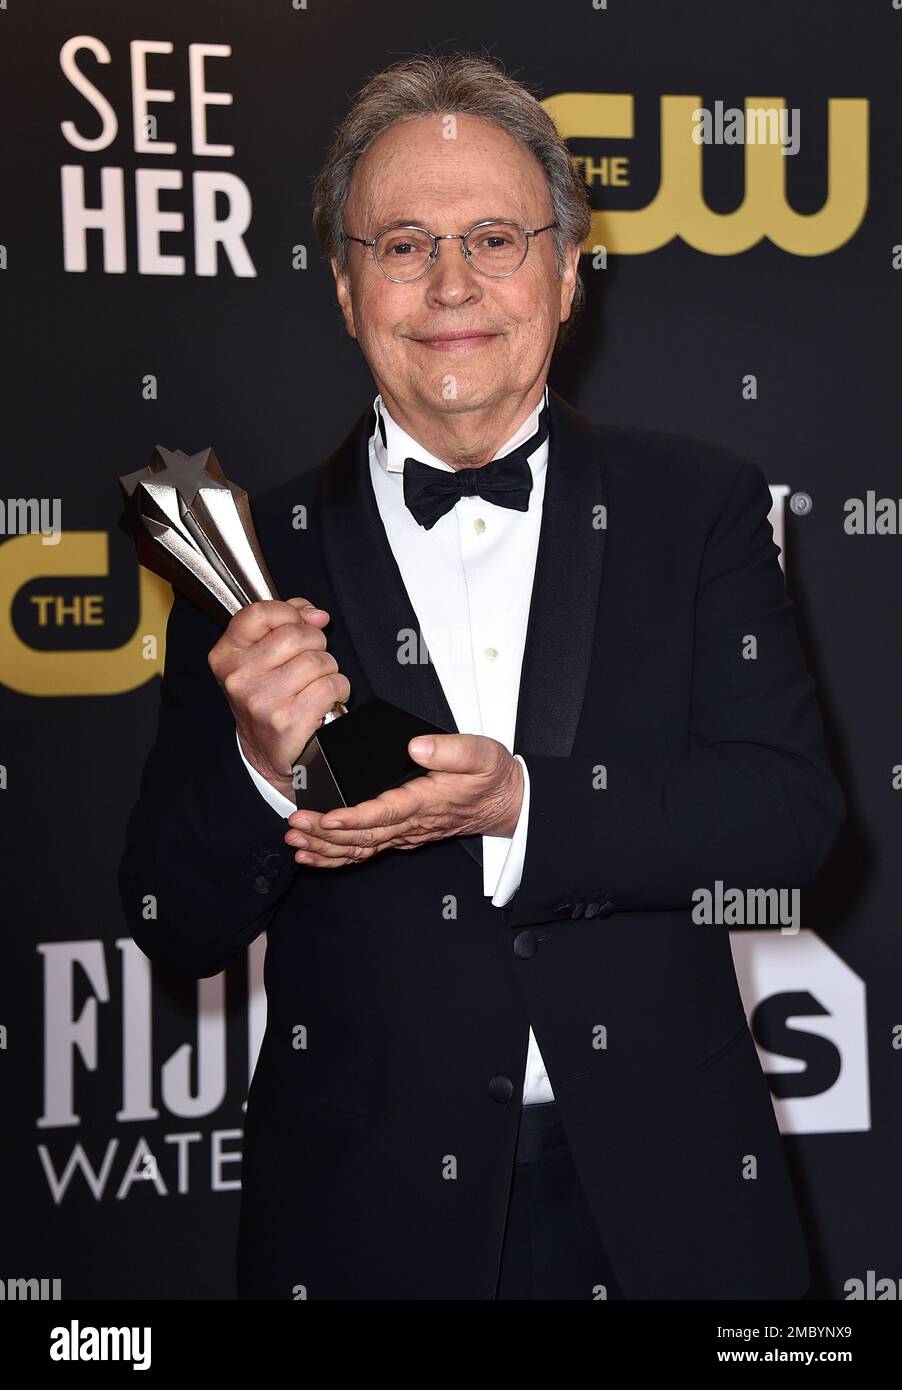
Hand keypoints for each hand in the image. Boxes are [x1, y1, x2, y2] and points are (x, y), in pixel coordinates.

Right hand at [208, 597, 349, 797]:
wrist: (265, 751)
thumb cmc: (266, 697)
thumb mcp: (260, 657)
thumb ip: (283, 623)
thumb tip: (315, 614)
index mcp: (227, 656)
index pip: (259, 613)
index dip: (289, 612)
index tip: (302, 623)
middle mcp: (239, 677)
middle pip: (295, 635)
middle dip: (315, 642)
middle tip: (313, 658)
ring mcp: (262, 700)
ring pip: (316, 660)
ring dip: (328, 668)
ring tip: (318, 681)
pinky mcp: (287, 720)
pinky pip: (330, 685)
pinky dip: (338, 688)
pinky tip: (328, 697)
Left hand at [284, 733, 523, 867]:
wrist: (506, 804)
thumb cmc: (491, 777)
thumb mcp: (481, 754)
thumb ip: (450, 749)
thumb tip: (416, 746)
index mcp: (426, 801)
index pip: (384, 813)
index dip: (354, 818)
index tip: (327, 818)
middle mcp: (412, 823)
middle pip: (363, 835)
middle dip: (325, 834)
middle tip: (295, 825)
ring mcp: (406, 834)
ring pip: (360, 848)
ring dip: (325, 849)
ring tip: (295, 842)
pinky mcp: (402, 836)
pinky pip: (366, 852)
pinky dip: (337, 857)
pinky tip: (313, 857)